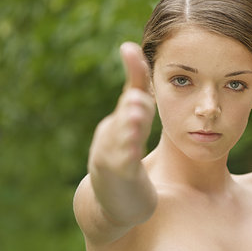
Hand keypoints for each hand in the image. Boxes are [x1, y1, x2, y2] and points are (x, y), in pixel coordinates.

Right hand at [88, 42, 154, 179]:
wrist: (113, 202)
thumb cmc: (126, 157)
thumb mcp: (134, 126)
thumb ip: (139, 99)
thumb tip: (135, 60)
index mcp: (121, 121)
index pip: (131, 93)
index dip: (133, 72)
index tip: (129, 48)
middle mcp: (112, 135)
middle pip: (125, 115)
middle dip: (131, 103)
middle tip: (137, 94)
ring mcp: (112, 156)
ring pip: (122, 138)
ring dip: (129, 127)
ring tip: (135, 117)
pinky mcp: (120, 178)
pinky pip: (124, 164)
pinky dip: (128, 156)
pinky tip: (133, 151)